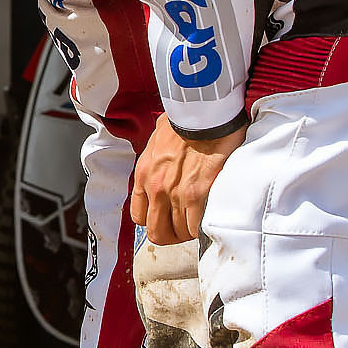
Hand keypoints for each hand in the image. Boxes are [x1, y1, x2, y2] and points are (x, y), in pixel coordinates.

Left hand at [131, 119, 244, 245]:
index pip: (139, 216)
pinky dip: (202, 228)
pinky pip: (195, 227)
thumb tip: (163, 148)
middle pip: (157, 232)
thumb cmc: (185, 118)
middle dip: (171, 235)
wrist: (203, 112)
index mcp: (144, 174)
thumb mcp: (158, 136)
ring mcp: (175, 193)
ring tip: (199, 223)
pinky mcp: (197, 195)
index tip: (167, 218)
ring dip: (189, 232)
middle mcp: (156, 188)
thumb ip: (157, 153)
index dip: (154, 221)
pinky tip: (208, 220)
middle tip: (185, 229)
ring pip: (178, 233)